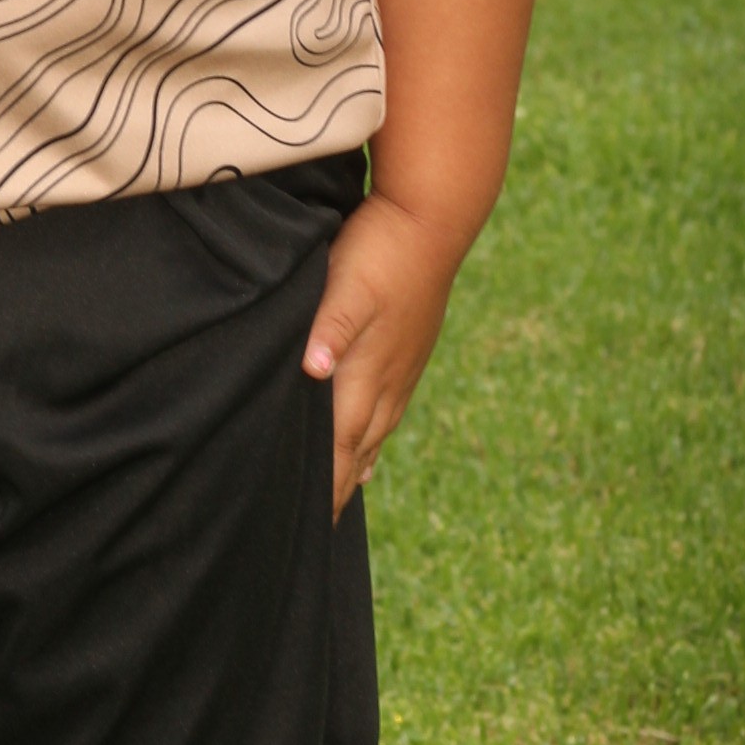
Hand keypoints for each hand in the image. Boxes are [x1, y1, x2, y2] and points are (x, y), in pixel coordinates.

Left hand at [302, 194, 463, 515]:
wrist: (433, 218)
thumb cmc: (382, 249)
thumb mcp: (347, 285)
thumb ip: (328, 329)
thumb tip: (312, 372)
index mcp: (366, 370)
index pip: (338, 443)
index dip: (324, 484)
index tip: (310, 523)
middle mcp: (388, 379)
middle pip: (356, 448)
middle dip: (338, 488)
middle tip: (318, 527)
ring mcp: (403, 366)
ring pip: (375, 431)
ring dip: (356, 465)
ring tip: (342, 497)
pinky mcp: (410, 350)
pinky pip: (390, 409)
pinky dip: (374, 436)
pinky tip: (372, 441)